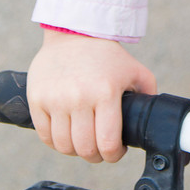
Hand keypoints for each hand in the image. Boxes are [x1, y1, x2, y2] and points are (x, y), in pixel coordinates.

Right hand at [28, 29, 156, 162]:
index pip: (107, 142)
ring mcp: (56, 99)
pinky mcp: (37, 100)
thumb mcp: (134, 70)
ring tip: (83, 141)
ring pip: (63, 147)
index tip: (116, 151)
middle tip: (100, 149)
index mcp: (106, 92)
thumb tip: (152, 120)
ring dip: (75, 151)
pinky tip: (66, 134)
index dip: (114, 155)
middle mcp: (79, 98)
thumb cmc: (107, 55)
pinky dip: (56, 142)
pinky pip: (45, 136)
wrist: (74, 33)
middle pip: (85, 149)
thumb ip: (147, 94)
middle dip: (96, 156)